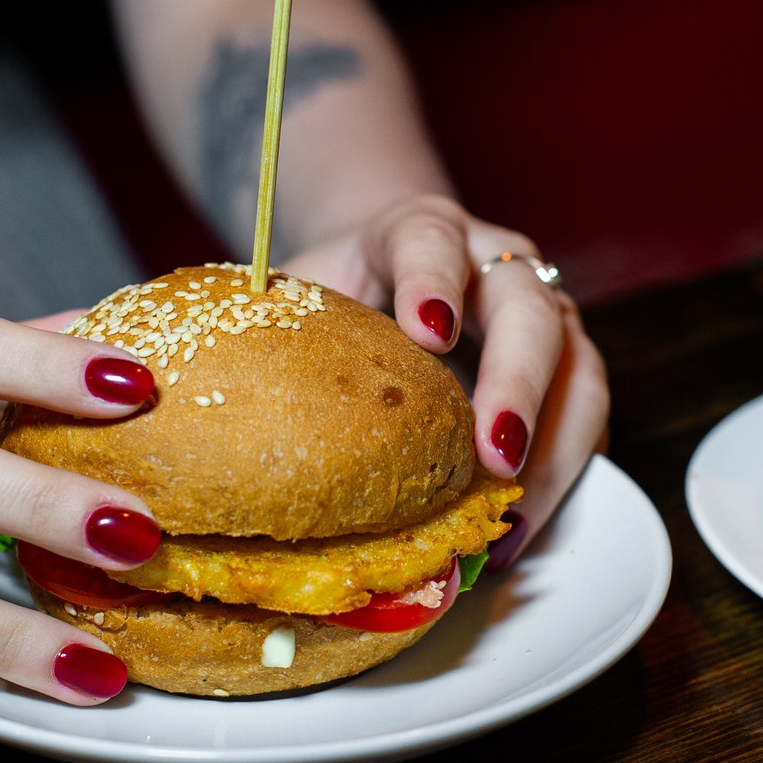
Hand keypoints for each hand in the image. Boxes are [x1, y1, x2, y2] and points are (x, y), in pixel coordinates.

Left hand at [281, 195, 609, 557]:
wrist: (394, 269)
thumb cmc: (339, 292)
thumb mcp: (298, 290)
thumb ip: (265, 323)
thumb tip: (177, 396)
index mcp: (421, 231)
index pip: (431, 240)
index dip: (434, 280)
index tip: (428, 332)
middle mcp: (498, 264)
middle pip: (531, 307)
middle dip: (517, 383)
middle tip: (492, 454)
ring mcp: (547, 314)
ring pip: (579, 369)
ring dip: (553, 447)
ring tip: (511, 517)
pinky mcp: (568, 369)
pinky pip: (586, 419)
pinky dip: (559, 475)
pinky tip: (516, 531)